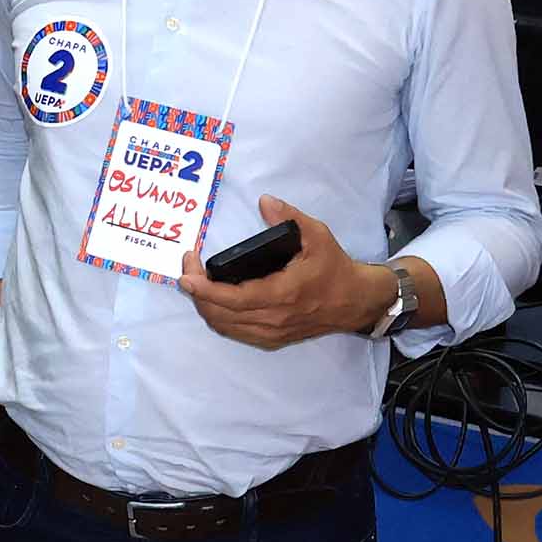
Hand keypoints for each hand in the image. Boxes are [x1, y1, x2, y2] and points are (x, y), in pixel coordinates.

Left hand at [179, 198, 384, 349]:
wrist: (355, 301)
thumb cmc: (334, 268)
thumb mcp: (318, 236)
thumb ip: (290, 217)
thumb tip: (265, 202)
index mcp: (282, 294)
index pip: (233, 298)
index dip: (205, 290)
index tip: (186, 276)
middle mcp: (273, 318)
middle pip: (220, 314)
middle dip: (197, 293)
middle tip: (189, 268)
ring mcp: (271, 333)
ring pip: (224, 325)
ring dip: (205, 305)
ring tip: (197, 281)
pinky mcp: (271, 339)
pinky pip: (235, 332)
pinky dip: (218, 317)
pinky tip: (213, 300)